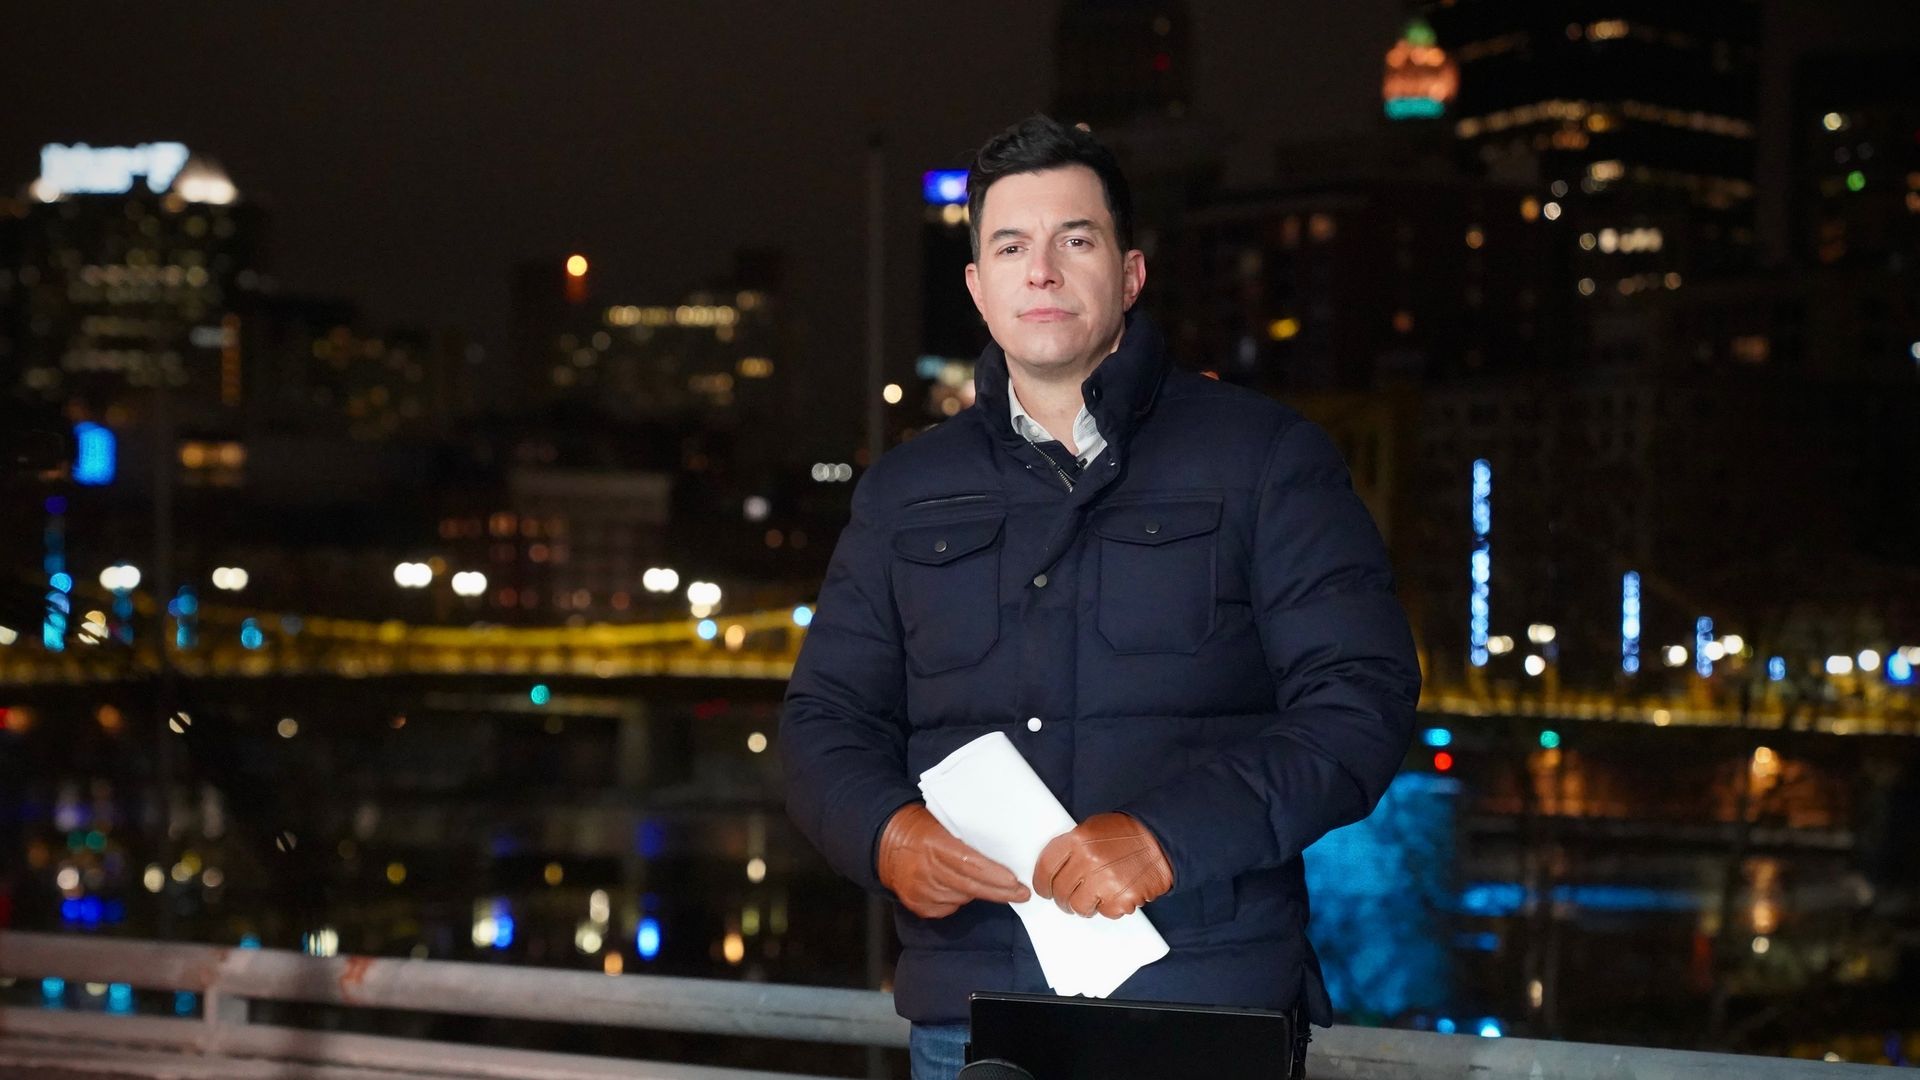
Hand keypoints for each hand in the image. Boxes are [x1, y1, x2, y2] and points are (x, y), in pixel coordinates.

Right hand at [877, 804, 1031, 918]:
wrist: (885, 843)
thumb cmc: (921, 827)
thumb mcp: (942, 822)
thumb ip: (965, 837)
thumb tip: (1000, 850)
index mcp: (933, 843)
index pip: (969, 863)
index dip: (994, 875)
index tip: (1015, 881)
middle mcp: (925, 870)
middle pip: (970, 887)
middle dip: (1000, 892)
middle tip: (1022, 894)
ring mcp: (920, 890)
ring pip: (961, 898)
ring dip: (976, 892)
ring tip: (984, 882)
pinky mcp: (917, 904)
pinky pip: (948, 907)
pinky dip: (958, 899)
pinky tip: (957, 887)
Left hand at [1032, 812, 1173, 918]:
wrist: (1161, 840)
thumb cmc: (1126, 833)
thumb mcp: (1093, 828)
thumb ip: (1072, 846)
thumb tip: (1054, 868)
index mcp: (1078, 840)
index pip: (1046, 867)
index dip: (1041, 882)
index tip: (1044, 889)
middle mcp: (1088, 860)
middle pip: (1060, 891)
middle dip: (1062, 899)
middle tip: (1069, 899)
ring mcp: (1105, 881)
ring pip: (1079, 907)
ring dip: (1084, 906)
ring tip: (1095, 897)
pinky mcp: (1122, 899)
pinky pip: (1105, 912)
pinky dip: (1109, 907)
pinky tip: (1116, 893)